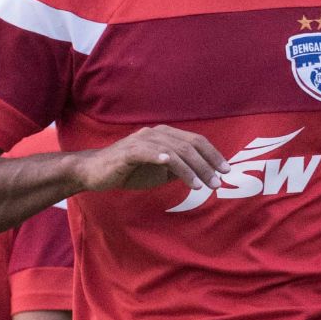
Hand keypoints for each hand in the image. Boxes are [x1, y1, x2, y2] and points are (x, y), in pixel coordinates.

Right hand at [74, 126, 227, 191]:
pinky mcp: (128, 151)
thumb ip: (179, 169)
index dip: (213, 154)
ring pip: (173, 151)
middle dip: (207, 165)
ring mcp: (142, 141)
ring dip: (191, 169)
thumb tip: (203, 174)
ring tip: (202, 185)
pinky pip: (149, 152)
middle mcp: (156, 133)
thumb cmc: (129, 171)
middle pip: (189, 145)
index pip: (195, 141)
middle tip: (218, 182)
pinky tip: (172, 166)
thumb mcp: (160, 172)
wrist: (95, 172)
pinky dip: (162, 157)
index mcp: (165, 136)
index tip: (226, 171)